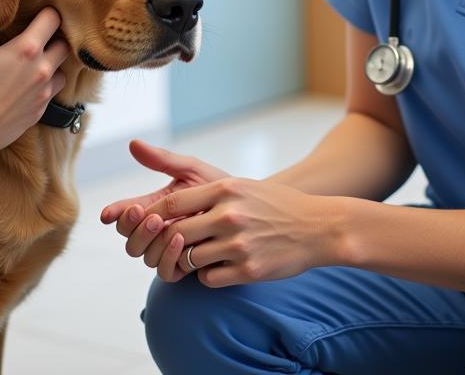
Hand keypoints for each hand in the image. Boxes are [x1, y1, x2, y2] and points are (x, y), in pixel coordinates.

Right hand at [0, 7, 70, 168]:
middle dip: (55, 38)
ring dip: (52, 64)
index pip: (53, 19)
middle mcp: (41, 69)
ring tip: (35, 63)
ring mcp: (43, 93)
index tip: (39, 12)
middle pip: (65, 45)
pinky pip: (52, 92)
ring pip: (62, 71)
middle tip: (39, 37)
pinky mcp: (40, 111)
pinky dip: (45, 85)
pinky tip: (27, 86)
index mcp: (26, 50)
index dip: (47, 12)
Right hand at [100, 142, 227, 273]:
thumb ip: (163, 160)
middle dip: (133, 227)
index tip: (108, 213)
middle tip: (145, 213)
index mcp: (155, 207)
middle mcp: (157, 232)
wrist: (249, 213)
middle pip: (129, 238)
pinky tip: (180, 239)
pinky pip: (165, 272)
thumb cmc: (221, 188)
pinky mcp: (184, 268)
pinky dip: (168, 257)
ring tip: (164, 223)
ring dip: (150, 240)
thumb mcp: (192, 170)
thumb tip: (132, 143)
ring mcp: (168, 251)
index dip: (115, 213)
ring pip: (144, 255)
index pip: (126, 214)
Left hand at [139, 177, 334, 286]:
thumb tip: (169, 206)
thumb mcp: (242, 186)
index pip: (173, 203)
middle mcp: (229, 216)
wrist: (317, 227)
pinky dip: (206, 274)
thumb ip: (208, 193)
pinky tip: (217, 265)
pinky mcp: (248, 270)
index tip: (147, 222)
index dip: (154, 215)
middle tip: (166, 244)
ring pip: (189, 259)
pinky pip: (208, 278)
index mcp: (225, 190)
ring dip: (186, 259)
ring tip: (194, 254)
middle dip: (166, 241)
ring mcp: (239, 245)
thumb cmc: (275, 204)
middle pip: (176, 233)